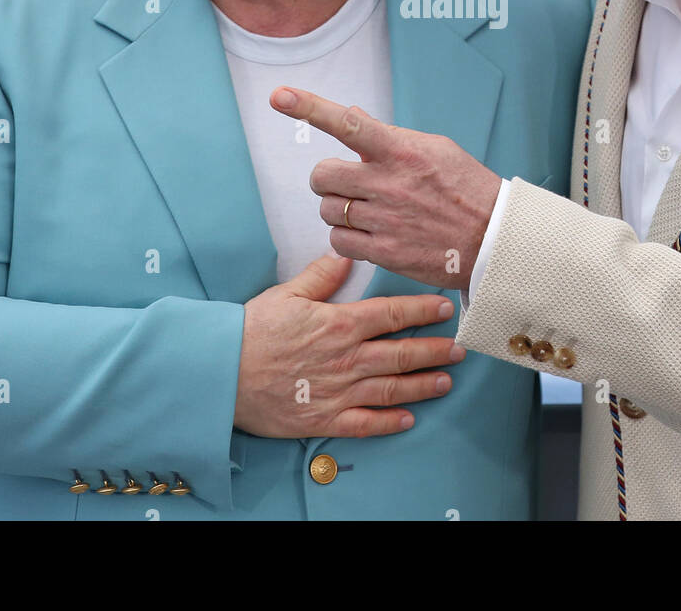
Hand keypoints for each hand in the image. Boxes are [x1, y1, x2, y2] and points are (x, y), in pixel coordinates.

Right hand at [233, 252, 465, 438]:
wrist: (220, 373)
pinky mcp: (324, 420)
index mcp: (339, 324)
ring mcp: (338, 392)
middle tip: (459, 349)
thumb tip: (345, 256)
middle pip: (402, 353)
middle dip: (435, 350)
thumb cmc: (250, 332)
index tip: (445, 309)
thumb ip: (321, 276)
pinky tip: (408, 419)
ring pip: (392, 388)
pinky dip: (389, 422)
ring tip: (446, 381)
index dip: (423, 310)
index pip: (393, 313)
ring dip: (423, 385)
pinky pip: (365, 423)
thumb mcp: (287, 294)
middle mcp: (346, 358)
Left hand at [269, 87, 501, 288]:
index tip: (280, 96)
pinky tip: (369, 233)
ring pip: (327, 210)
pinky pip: (339, 242)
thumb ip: (392, 135)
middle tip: (346, 182)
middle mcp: (389, 183)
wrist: (495, 239)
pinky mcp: (385, 253)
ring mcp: (385, 220)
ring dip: (338, 209)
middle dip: (328, 179)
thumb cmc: (467, 189)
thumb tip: (354, 114)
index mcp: (402, 151)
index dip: (310, 107)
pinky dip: (346, 238)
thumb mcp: (436, 149)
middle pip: (323, 175)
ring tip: (367, 210)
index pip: (349, 122)